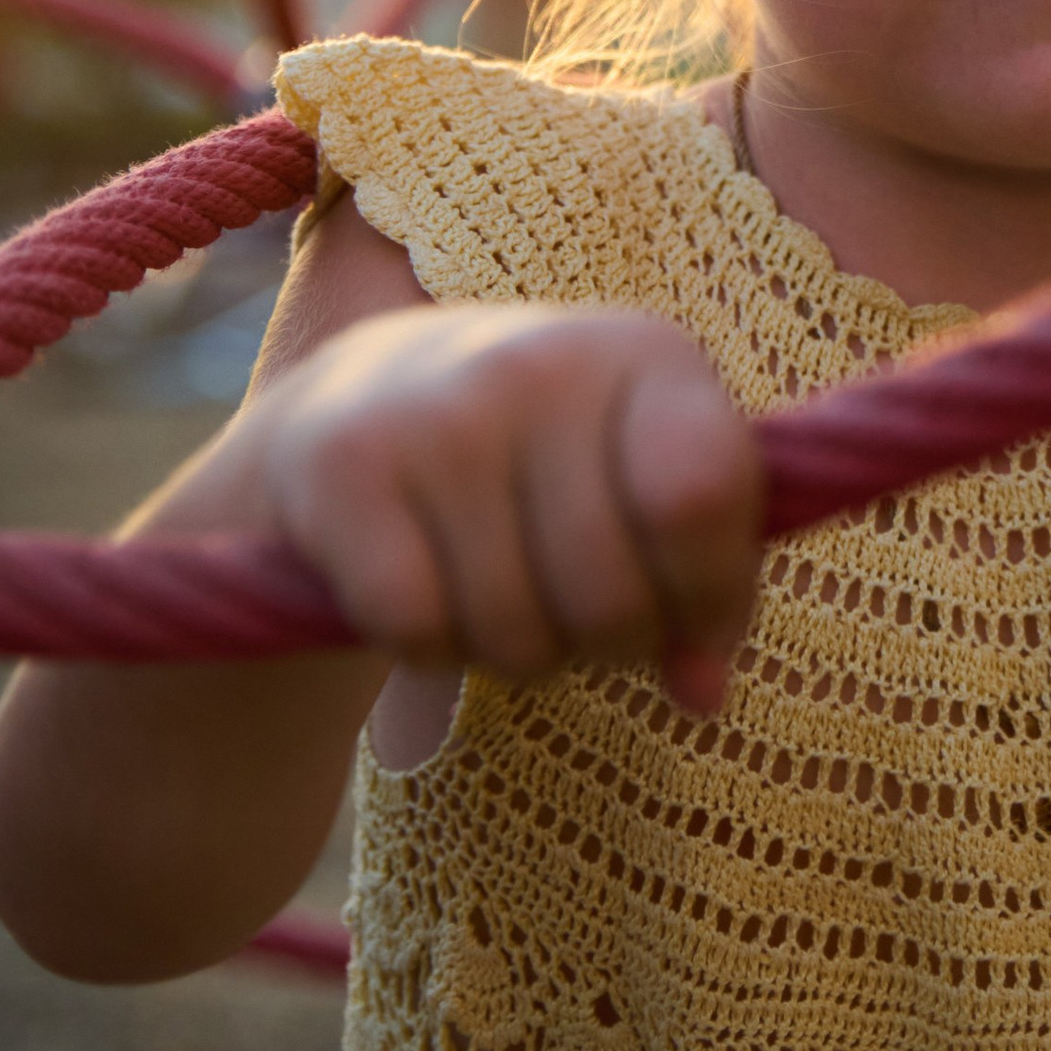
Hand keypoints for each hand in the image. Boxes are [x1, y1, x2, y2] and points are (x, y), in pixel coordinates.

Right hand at [250, 299, 763, 704]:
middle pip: (609, 596)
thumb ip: (701, 584)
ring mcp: (439, 406)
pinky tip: (424, 590)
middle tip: (570, 610)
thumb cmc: (540, 464)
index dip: (706, 590)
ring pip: (512, 630)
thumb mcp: (640, 488)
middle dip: (600, 646)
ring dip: (512, 651)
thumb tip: (704, 694)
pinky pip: (415, 626)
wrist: (356, 397)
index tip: (685, 610)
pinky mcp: (344, 460)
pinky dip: (427, 646)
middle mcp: (545, 362)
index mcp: (648, 356)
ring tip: (498, 593)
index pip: (703, 495)